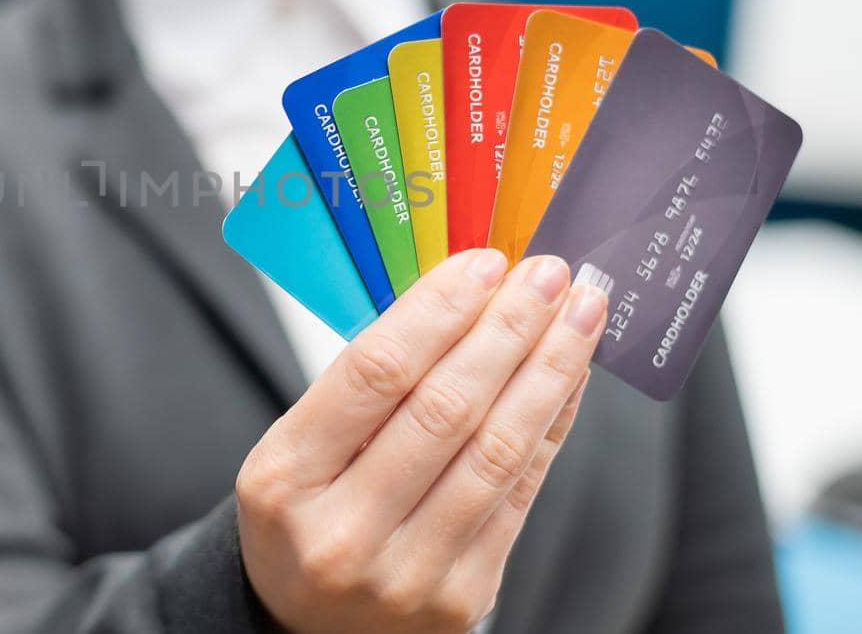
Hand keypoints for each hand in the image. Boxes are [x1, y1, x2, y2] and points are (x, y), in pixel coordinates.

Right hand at [236, 250, 605, 632]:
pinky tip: (567, 379)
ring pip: (495, 452)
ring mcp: (406, 573)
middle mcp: (342, 534)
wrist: (310, 628)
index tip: (485, 264)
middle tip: (547, 274)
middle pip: (444, 409)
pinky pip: (520, 494)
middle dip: (507, 330)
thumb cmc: (307, 515)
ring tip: (578, 314)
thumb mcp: (297, 448)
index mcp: (283, 481)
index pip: (373, 375)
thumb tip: (466, 296)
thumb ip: (367, 387)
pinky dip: (550, 426)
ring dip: (548, 371)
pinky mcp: (461, 597)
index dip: (438, 311)